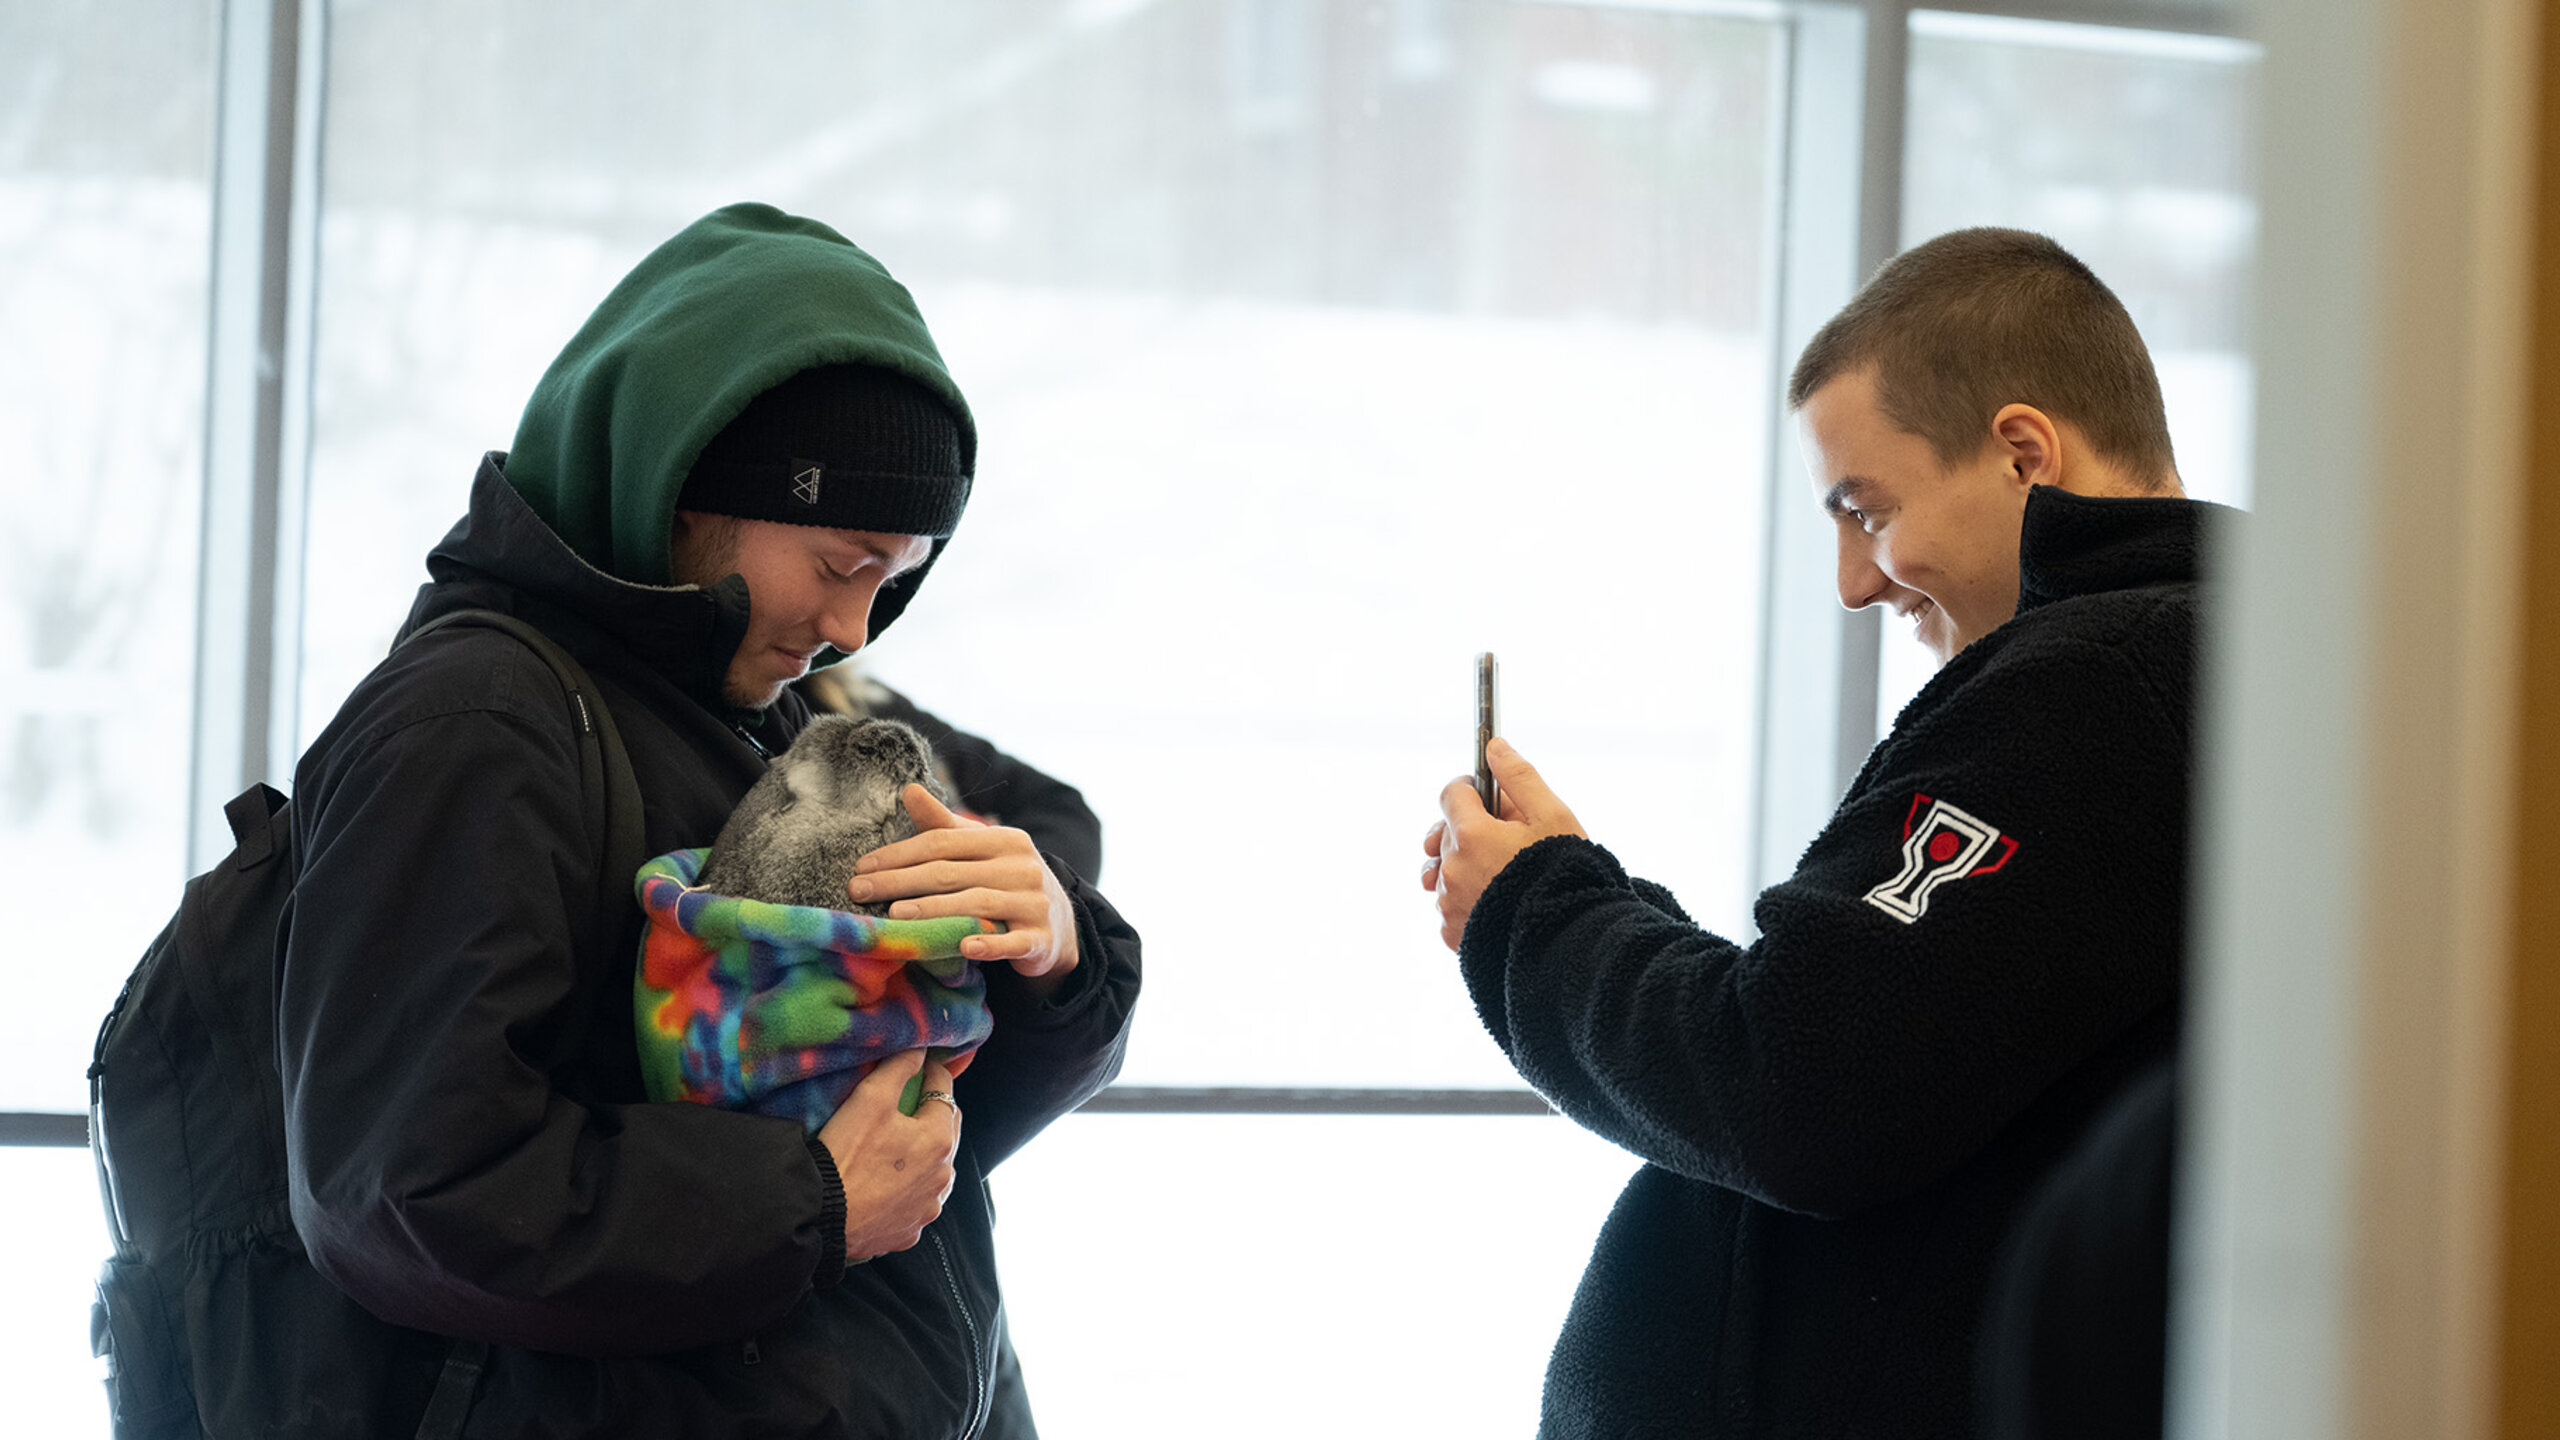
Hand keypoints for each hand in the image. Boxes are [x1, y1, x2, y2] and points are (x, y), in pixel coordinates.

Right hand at [817, 1050, 960, 1261]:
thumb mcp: (870, 1099)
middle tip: (910, 1102)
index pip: (945, 1092)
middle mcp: (943, 1176)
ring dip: (924, 1155)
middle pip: (946, 1132)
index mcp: (939, 1140)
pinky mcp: (910, 1231)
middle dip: (932, 1114)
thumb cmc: (844, 1156)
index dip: (933, 1074)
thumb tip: (920, 1049)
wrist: (820, 1218)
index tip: (923, 1065)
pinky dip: (908, 1189)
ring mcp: (928, 1207)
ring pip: (934, 1170)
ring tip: (897, 1145)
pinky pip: (916, 1202)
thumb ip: (900, 1068)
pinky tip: (887, 1183)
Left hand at [847, 785, 1081, 990]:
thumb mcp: (979, 849)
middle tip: (859, 891)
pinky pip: (1013, 942)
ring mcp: (1034, 903)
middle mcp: (1022, 867)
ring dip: (933, 910)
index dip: (899, 854)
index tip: (861, 867)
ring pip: (977, 904)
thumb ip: (943, 824)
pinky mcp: (1041, 939)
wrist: (1057, 923)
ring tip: (894, 916)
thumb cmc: (1004, 879)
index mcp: (1004, 839)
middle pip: (951, 872)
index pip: (942, 842)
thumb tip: (907, 789)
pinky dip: (989, 945)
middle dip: (900, 881)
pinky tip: (963, 948)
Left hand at [1425, 738, 1585, 951]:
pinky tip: (1498, 903)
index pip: (1451, 794)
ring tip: (1503, 875)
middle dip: (1473, 830)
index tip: (1490, 796)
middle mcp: (1451, 868)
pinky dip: (1467, 899)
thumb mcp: (1552, 816)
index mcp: (1470, 834)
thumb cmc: (1566, 875)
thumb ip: (1519, 777)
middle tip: (1509, 841)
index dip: (1471, 790)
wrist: (1571, 941)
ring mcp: (1449, 904)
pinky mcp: (1452, 933)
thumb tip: (1495, 746)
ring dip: (1468, 867)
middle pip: (1447, 834)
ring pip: (1447, 871)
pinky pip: (1450, 905)